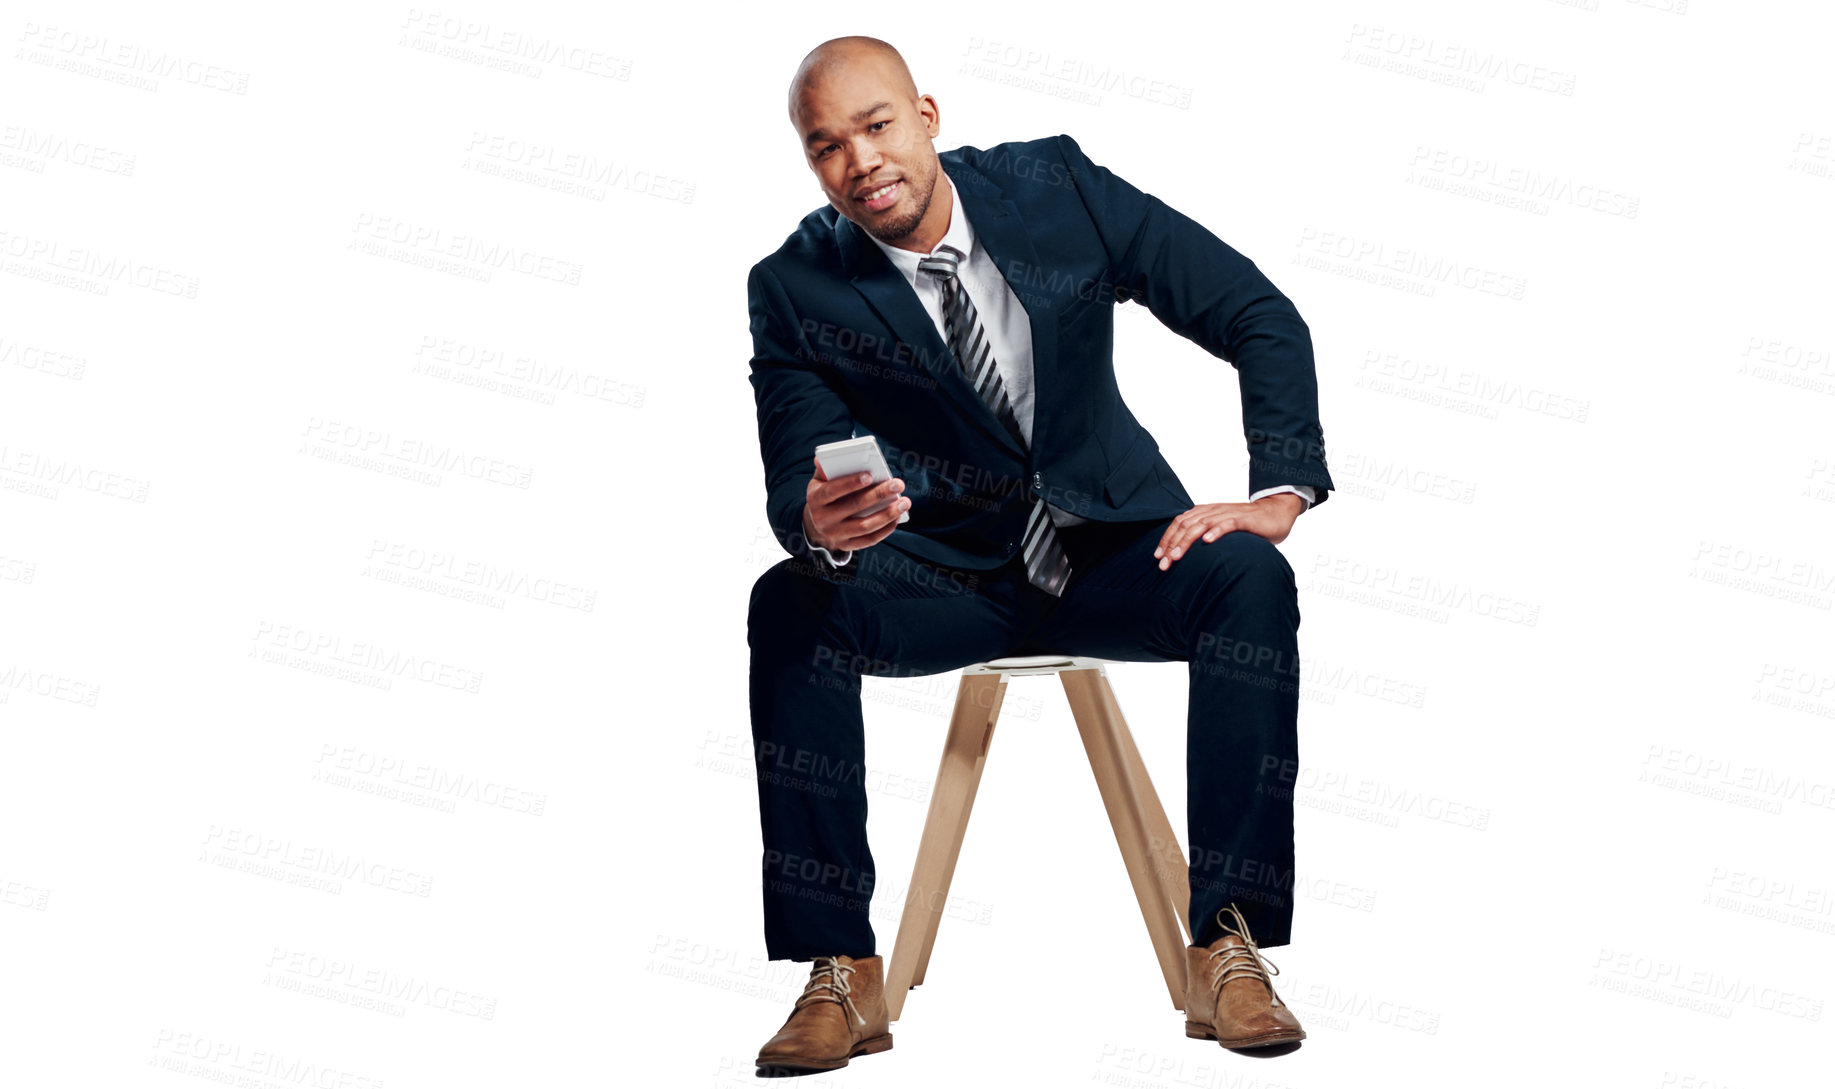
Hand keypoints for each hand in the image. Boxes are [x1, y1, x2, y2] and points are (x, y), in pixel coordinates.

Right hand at [802, 456, 909, 552]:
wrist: (816, 524)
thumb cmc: (825, 495)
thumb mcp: (820, 481)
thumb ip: (825, 469)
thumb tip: (822, 459)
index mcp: (816, 499)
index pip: (832, 491)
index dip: (850, 483)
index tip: (870, 475)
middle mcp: (823, 518)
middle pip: (854, 506)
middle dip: (878, 494)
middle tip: (898, 484)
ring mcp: (835, 534)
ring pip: (864, 526)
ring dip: (887, 514)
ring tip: (904, 502)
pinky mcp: (846, 545)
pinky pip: (868, 540)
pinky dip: (885, 530)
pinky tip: (897, 518)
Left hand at [1152, 493, 1303, 569]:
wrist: (1274, 512)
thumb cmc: (1246, 525)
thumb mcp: (1221, 529)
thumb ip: (1205, 535)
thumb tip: (1185, 555)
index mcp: (1205, 513)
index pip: (1179, 523)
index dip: (1166, 539)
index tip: (1157, 556)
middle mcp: (1213, 511)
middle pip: (1186, 525)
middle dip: (1172, 545)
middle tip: (1163, 564)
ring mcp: (1227, 514)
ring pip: (1201, 524)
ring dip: (1187, 541)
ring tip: (1177, 556)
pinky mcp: (1243, 519)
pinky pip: (1227, 523)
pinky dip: (1216, 531)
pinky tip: (1207, 541)